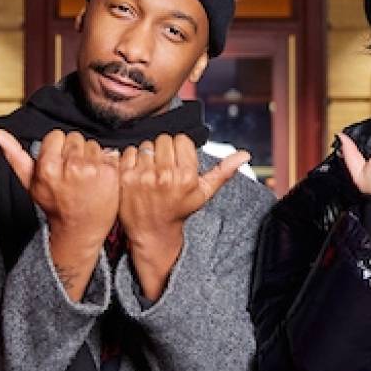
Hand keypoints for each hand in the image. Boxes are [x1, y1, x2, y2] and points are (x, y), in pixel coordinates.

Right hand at [0, 129, 120, 299]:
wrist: (79, 230)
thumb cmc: (54, 204)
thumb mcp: (30, 182)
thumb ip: (14, 155)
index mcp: (48, 166)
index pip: (57, 135)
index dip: (58, 149)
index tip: (59, 165)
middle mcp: (70, 166)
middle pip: (75, 138)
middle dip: (75, 152)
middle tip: (73, 174)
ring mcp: (92, 170)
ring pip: (92, 144)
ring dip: (91, 157)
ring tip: (86, 177)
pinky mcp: (110, 174)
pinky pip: (109, 153)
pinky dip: (106, 164)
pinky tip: (99, 180)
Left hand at [117, 135, 248, 242]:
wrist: (152, 231)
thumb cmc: (179, 210)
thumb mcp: (203, 193)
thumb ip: (223, 172)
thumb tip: (245, 155)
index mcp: (186, 176)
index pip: (181, 140)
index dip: (179, 149)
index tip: (177, 161)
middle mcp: (165, 175)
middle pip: (163, 139)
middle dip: (164, 150)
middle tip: (163, 166)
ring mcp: (143, 177)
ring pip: (146, 144)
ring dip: (148, 154)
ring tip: (150, 170)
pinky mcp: (125, 178)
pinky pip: (129, 151)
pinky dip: (132, 158)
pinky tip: (138, 172)